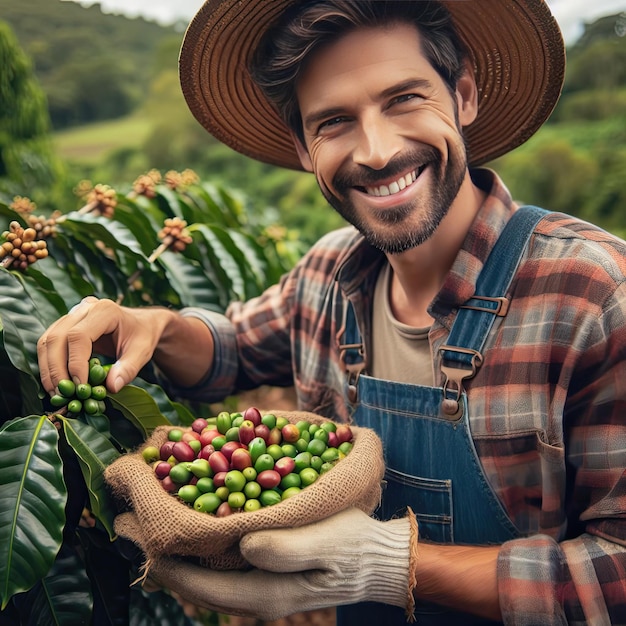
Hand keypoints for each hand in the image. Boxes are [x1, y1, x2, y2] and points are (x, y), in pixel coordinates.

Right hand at [37, 296, 176, 393]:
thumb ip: (129, 369)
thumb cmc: (142, 336)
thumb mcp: (143, 351)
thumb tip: (111, 388)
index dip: (75, 363)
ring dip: (48, 369)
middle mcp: (85, 308)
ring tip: (57, 393)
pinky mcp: (65, 325)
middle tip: (63, 394)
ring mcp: (72, 314)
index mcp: (105, 310)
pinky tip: (56, 383)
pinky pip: (49, 344)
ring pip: (48, 340)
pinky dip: (48, 364)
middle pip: (57, 337)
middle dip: (56, 369)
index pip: (79, 336)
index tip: (80, 386)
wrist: (141, 324)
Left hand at [129, 508, 417, 620]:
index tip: (136, 534)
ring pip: (206, 573)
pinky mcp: (267, 571)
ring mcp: (260, 585)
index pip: (201, 584)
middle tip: (131, 524)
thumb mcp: (327, 544)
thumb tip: (245, 546)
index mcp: (266, 593)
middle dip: (162, 555)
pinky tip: (195, 525)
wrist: (376, 559)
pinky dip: (202, 546)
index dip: (166, 561)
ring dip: (179, 551)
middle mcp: (256, 595)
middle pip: (196, 582)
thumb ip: (288, 548)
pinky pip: (223, 564)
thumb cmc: (354, 548)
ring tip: (153, 524)